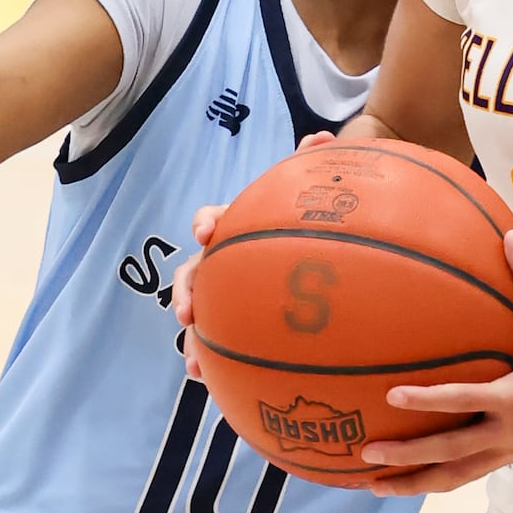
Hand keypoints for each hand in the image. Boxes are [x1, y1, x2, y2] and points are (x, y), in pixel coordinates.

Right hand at [172, 137, 339, 380]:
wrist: (302, 256)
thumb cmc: (294, 222)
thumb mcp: (302, 196)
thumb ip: (310, 166)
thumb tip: (325, 136)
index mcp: (237, 227)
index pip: (214, 218)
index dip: (207, 223)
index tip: (208, 232)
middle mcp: (222, 260)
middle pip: (193, 272)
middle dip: (186, 292)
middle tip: (187, 311)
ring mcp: (221, 292)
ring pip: (197, 312)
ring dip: (190, 336)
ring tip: (193, 360)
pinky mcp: (229, 321)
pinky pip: (211, 341)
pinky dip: (202, 358)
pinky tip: (204, 377)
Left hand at [361, 231, 512, 494]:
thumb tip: (509, 235)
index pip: (463, 400)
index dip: (426, 400)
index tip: (391, 397)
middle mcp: (509, 431)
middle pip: (450, 453)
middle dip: (407, 457)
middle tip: (366, 453)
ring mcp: (510, 451)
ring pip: (456, 476)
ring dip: (416, 482)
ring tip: (377, 486)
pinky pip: (469, 474)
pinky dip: (439, 478)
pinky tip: (412, 478)